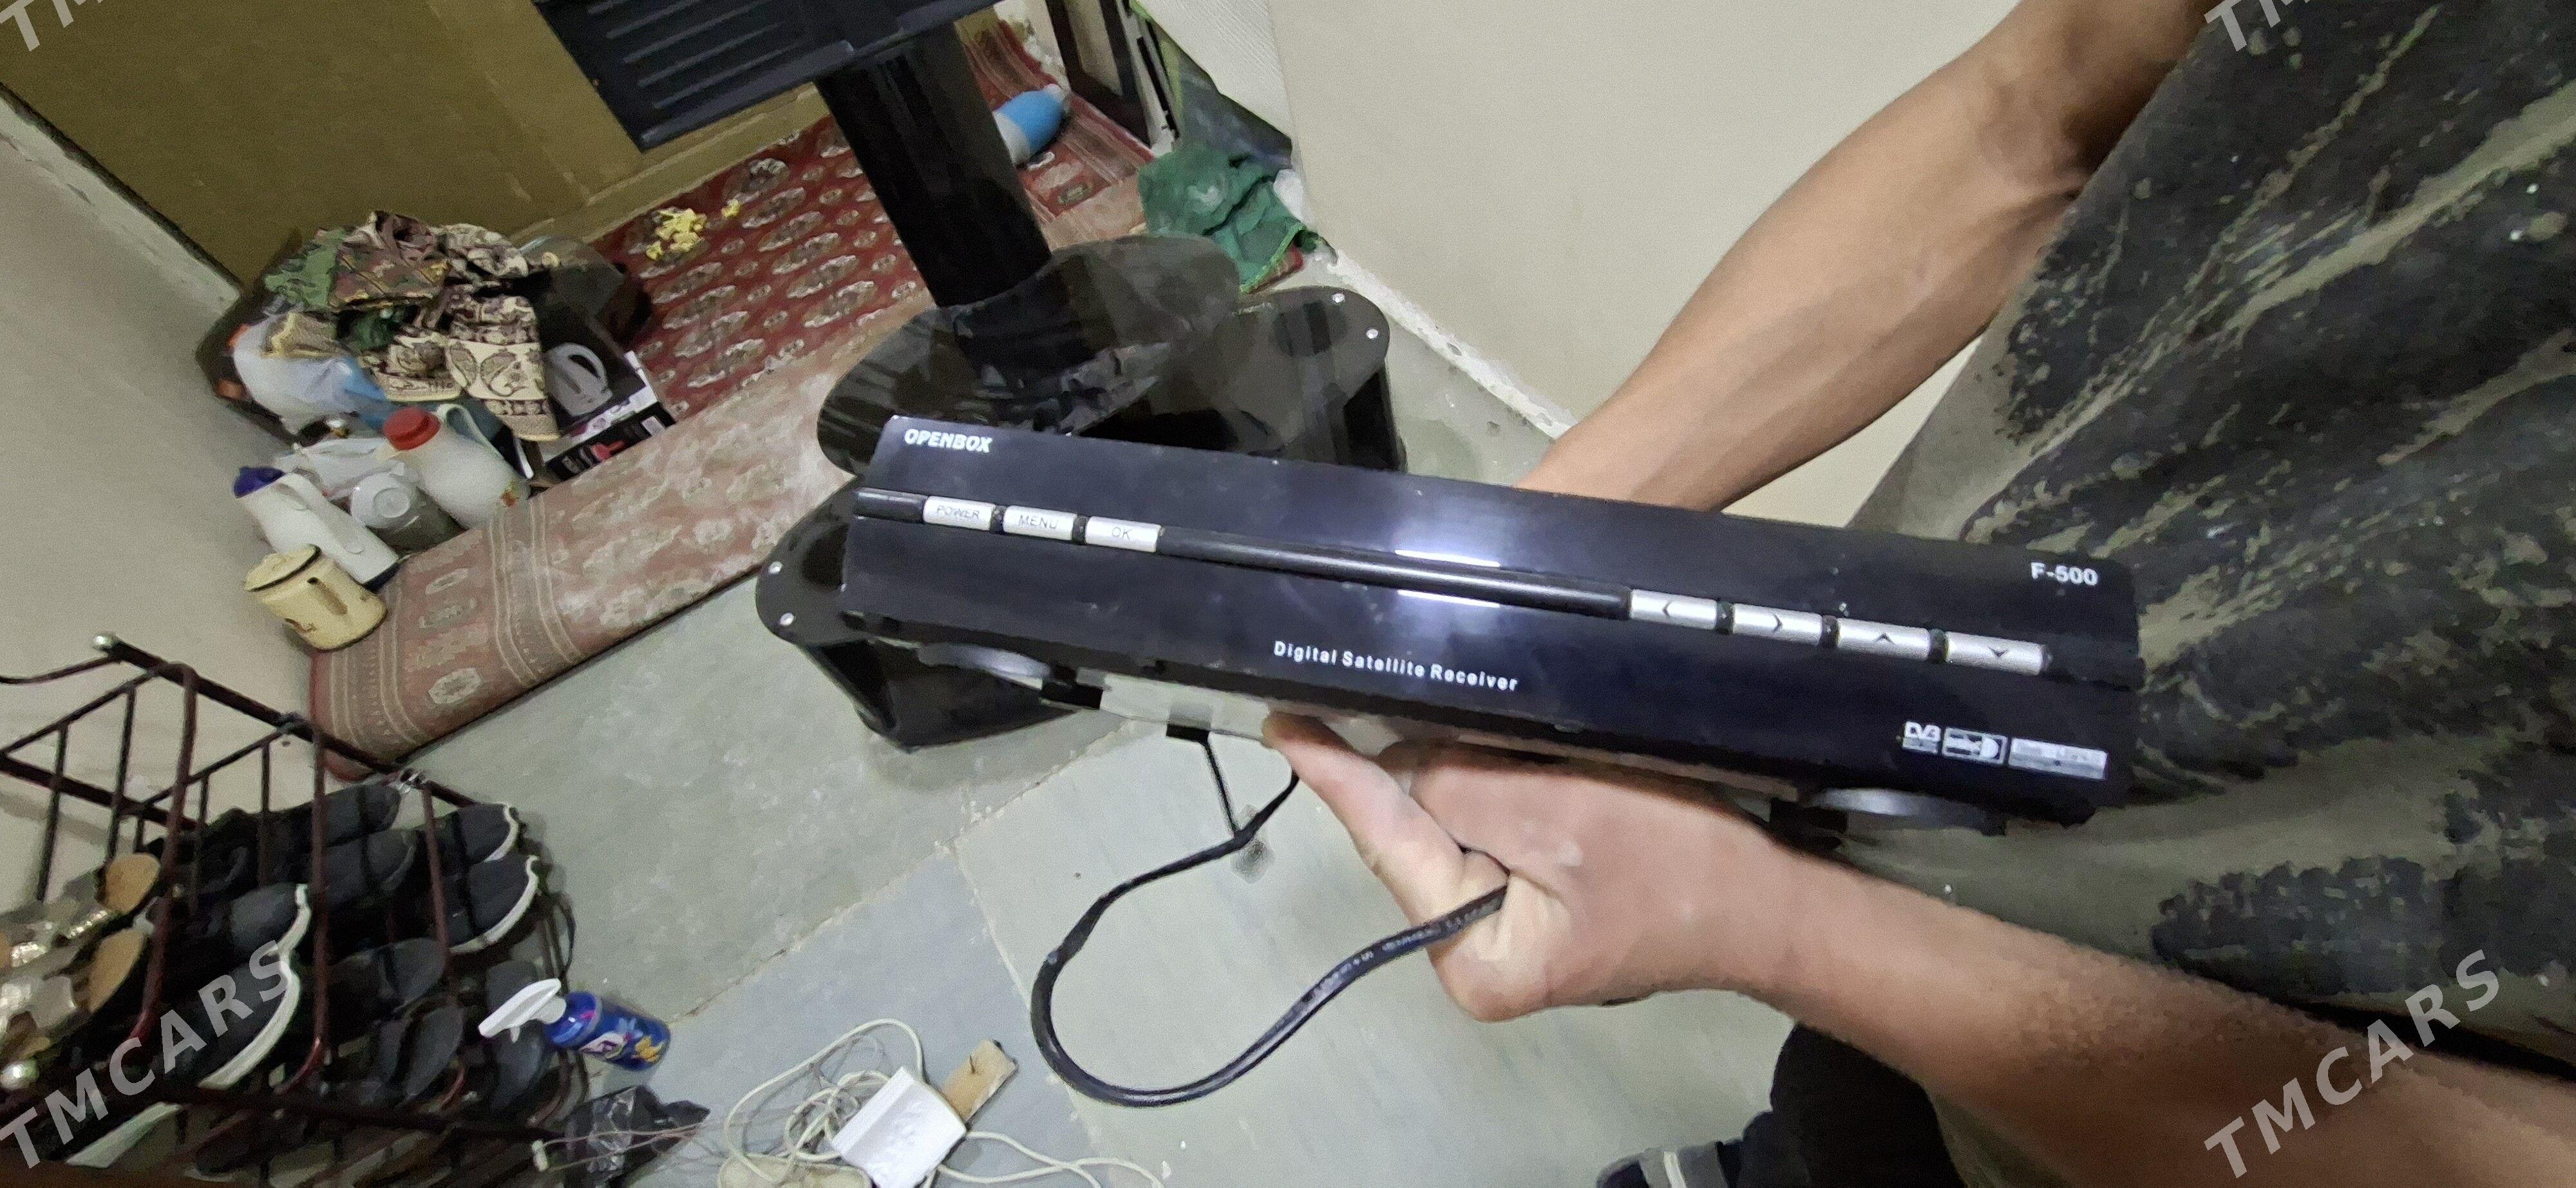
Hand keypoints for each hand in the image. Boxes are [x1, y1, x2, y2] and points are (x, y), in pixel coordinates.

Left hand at [1262, 715, 1813, 1020]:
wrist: (1773, 902)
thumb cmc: (1682, 863)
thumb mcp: (1564, 815)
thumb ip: (1465, 786)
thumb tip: (1398, 756)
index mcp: (1471, 957)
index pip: (1388, 840)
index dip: (1337, 774)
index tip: (1282, 723)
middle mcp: (1471, 948)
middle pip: (1414, 830)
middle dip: (1411, 763)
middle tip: (1386, 685)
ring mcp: (1501, 919)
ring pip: (1451, 818)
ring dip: (1459, 767)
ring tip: (1474, 720)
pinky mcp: (1531, 888)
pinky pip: (1489, 821)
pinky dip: (1494, 779)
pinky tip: (1505, 746)